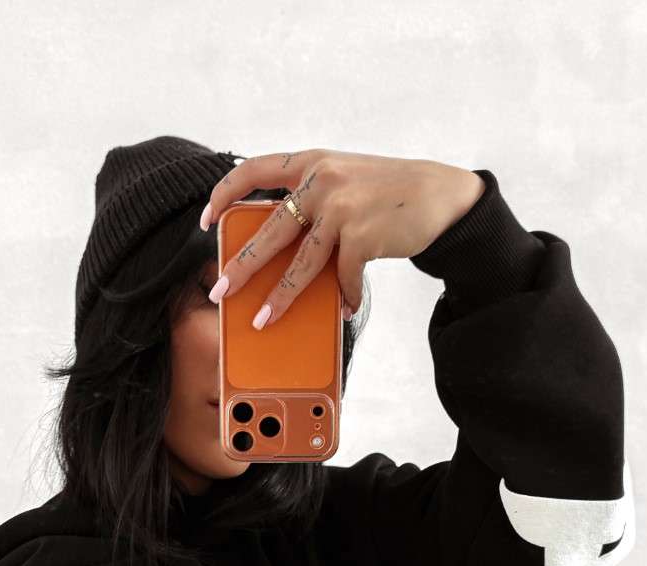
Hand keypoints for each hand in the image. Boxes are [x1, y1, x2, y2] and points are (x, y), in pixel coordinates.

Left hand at [199, 149, 484, 325]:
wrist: (440, 196)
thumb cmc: (390, 194)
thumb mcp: (346, 181)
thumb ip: (312, 200)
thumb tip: (279, 246)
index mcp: (311, 163)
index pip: (252, 170)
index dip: (223, 194)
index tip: (206, 220)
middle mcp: (321, 180)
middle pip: (268, 232)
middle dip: (241, 267)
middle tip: (221, 291)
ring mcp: (340, 207)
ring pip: (298, 265)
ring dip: (279, 298)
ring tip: (262, 321)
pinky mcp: (360, 235)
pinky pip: (341, 277)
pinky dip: (344, 296)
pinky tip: (346, 307)